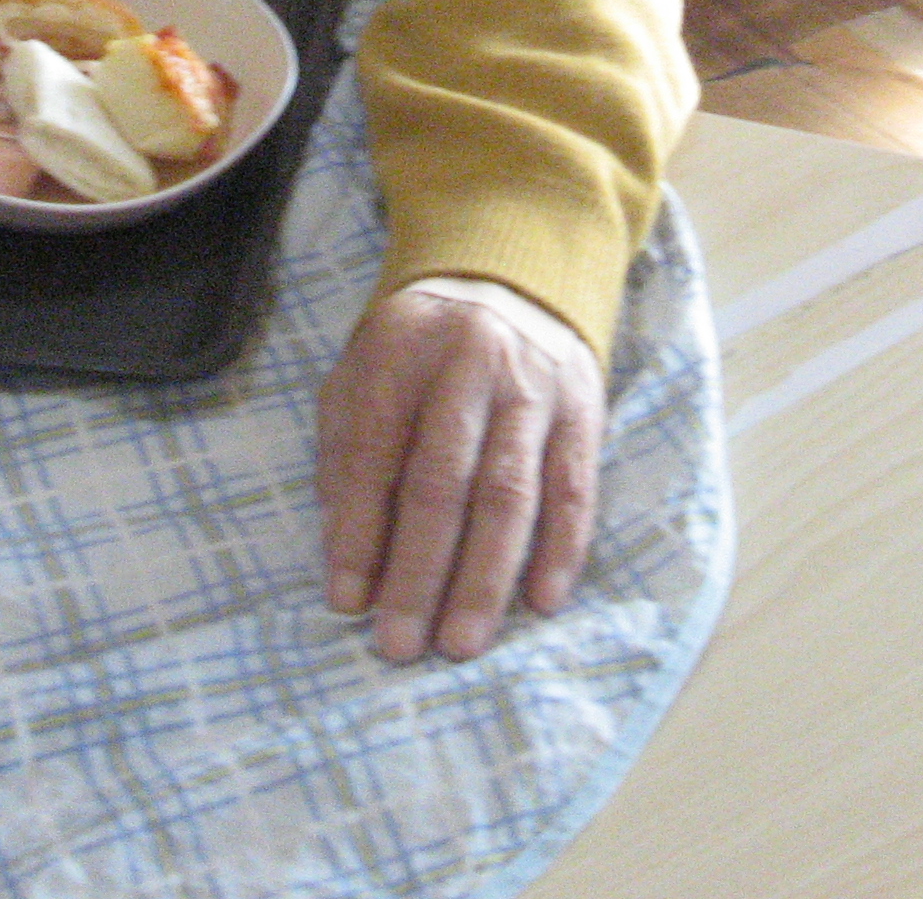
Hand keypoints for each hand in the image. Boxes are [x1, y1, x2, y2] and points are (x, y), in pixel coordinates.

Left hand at [316, 276, 604, 663]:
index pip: (374, 453)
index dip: (358, 532)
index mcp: (401, 354)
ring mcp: (532, 391)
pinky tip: (539, 602)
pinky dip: (560, 550)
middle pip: (442, 482)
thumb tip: (340, 548)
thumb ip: (344, 450)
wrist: (510, 279)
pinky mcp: (582, 414)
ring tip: (461, 642)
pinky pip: (573, 489)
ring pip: (509, 495)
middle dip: (418, 571)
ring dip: (484, 577)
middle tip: (399, 643)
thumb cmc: (419, 347)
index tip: (347, 602)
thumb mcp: (363, 373)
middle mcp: (468, 369)